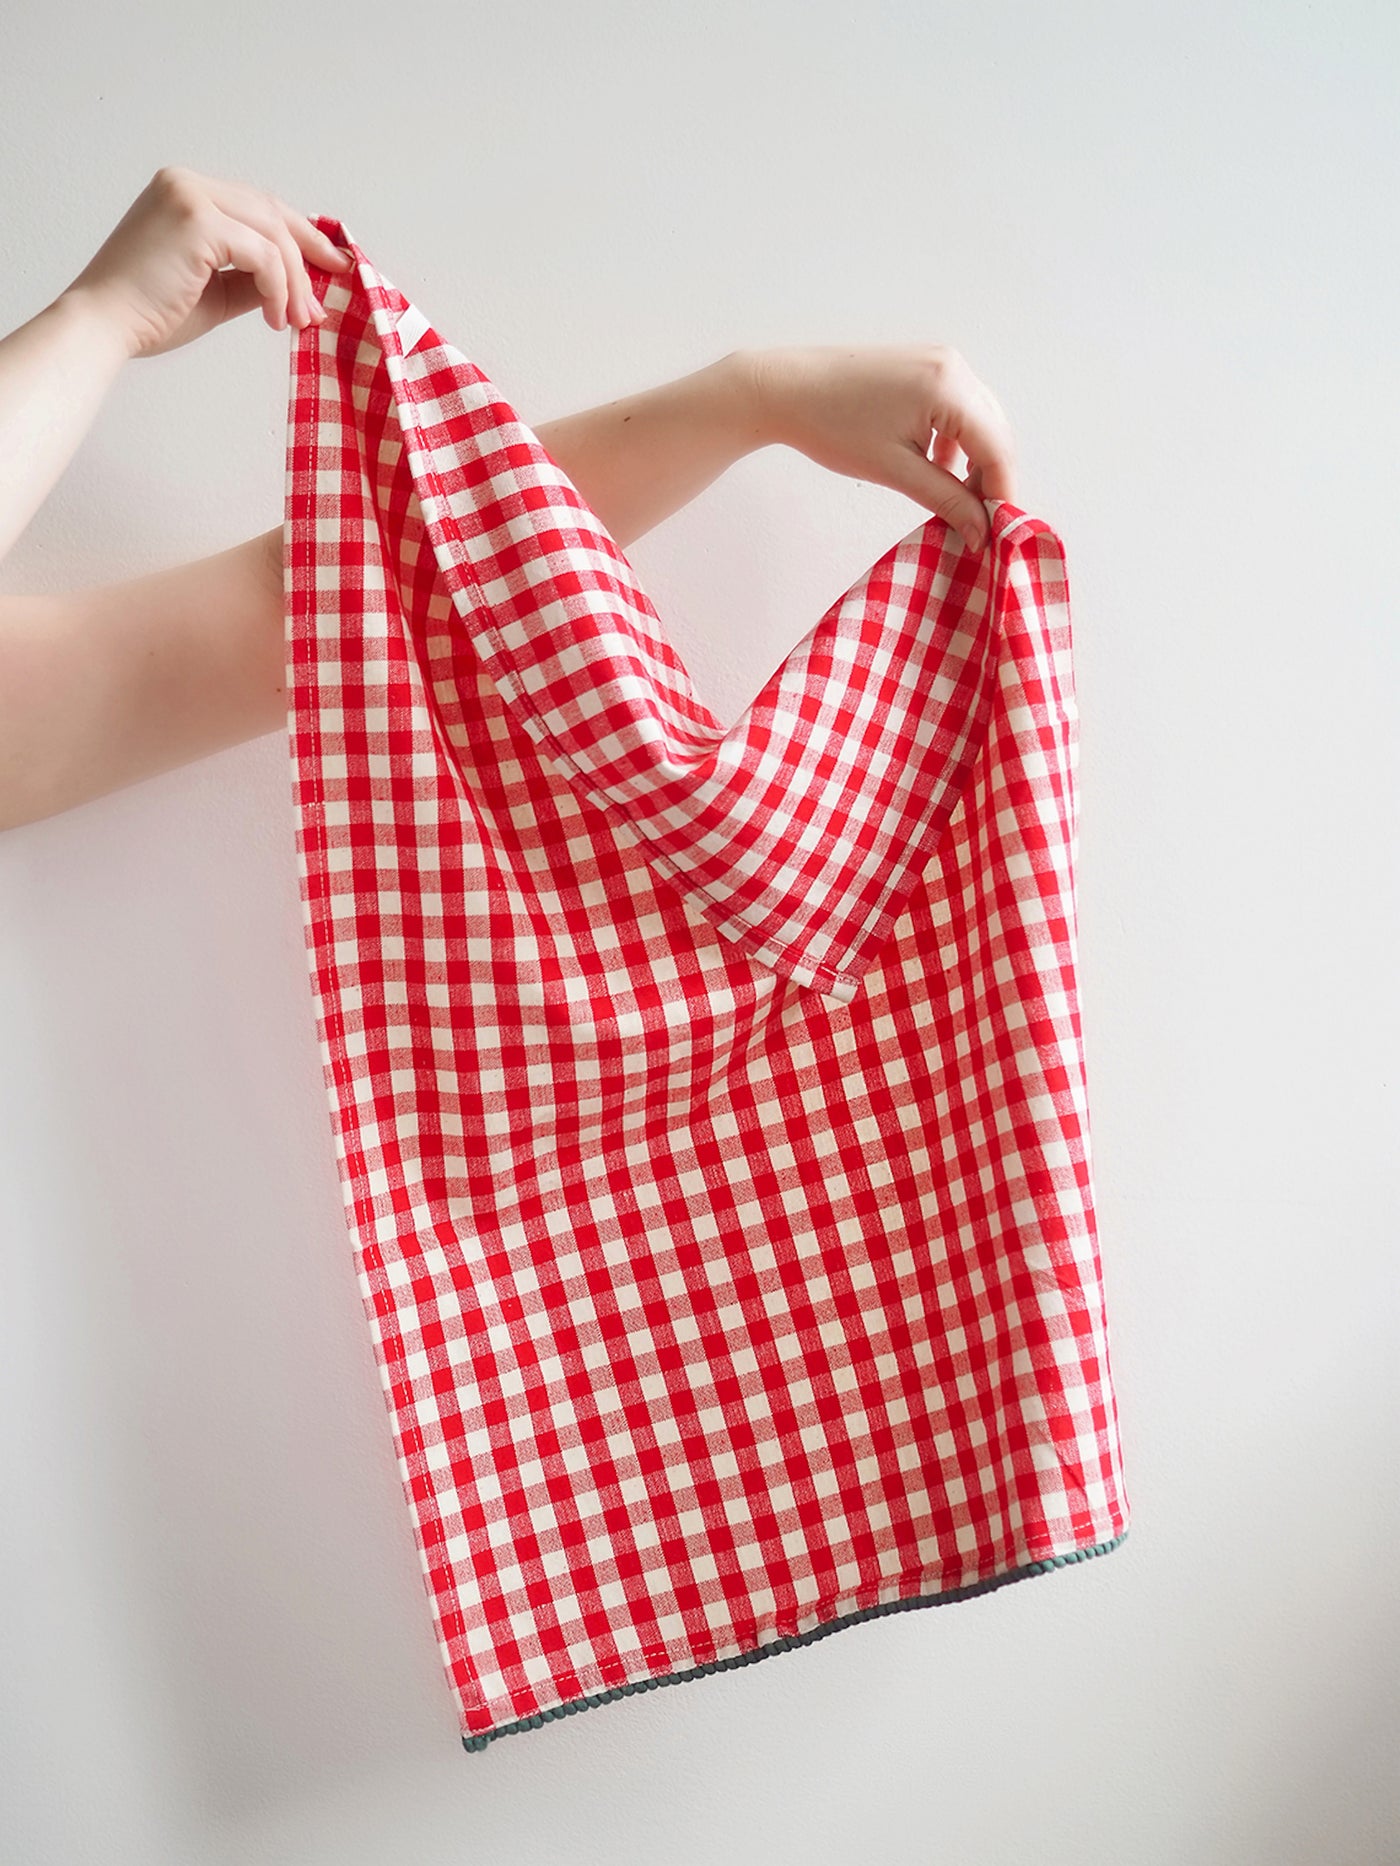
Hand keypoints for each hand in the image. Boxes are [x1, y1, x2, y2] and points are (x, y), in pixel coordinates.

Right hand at [56, 165, 354, 361]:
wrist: (103, 326)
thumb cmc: (148, 314)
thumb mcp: (214, 291)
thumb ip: (253, 277)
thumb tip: (300, 287)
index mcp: (184, 191)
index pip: (257, 205)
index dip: (299, 234)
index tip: (329, 264)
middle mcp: (186, 183)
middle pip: (271, 211)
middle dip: (309, 253)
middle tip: (332, 287)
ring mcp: (191, 196)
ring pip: (274, 234)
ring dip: (295, 283)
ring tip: (298, 321)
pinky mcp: (198, 221)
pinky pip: (264, 255)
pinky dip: (278, 289)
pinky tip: (274, 319)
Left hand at [747, 344, 1016, 554]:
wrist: (787, 390)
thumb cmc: (831, 426)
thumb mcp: (894, 470)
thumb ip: (945, 500)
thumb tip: (980, 532)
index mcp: (948, 387)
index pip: (997, 448)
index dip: (1002, 494)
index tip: (996, 534)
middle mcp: (954, 366)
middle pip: (995, 433)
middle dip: (992, 479)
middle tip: (979, 523)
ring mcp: (941, 362)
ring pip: (980, 421)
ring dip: (975, 462)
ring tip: (958, 501)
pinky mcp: (926, 367)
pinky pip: (959, 409)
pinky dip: (956, 442)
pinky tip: (937, 469)